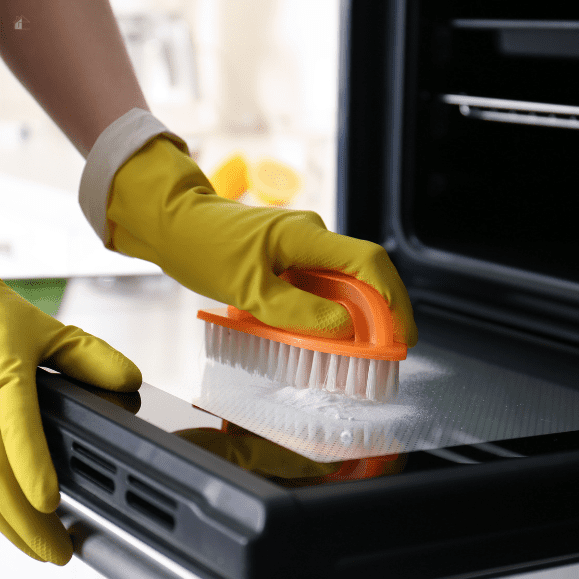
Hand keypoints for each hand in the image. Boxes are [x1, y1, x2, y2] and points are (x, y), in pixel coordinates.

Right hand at [0, 280, 141, 563]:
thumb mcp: (47, 330)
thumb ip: (88, 356)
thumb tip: (130, 382)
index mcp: (3, 372)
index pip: (15, 422)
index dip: (31, 462)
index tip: (50, 500)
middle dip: (22, 521)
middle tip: (57, 550)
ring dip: (5, 524)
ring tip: (40, 547)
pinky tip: (12, 522)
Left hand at [107, 135, 416, 346]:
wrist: (175, 225)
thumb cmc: (205, 247)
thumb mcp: (250, 290)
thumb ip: (299, 312)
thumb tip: (344, 329)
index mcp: (307, 237)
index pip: (369, 262)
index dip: (394, 298)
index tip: (402, 334)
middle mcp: (312, 238)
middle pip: (364, 274)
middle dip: (380, 313)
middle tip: (383, 352)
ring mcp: (302, 247)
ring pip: (342, 282)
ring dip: (354, 315)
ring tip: (356, 351)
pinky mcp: (290, 258)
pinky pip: (321, 285)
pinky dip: (329, 311)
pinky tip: (324, 333)